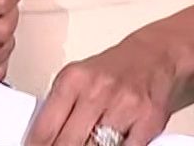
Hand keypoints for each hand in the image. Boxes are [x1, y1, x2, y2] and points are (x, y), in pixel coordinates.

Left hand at [23, 33, 179, 145]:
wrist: (153, 57)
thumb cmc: (111, 72)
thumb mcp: (76, 80)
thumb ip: (59, 108)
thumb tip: (40, 138)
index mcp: (73, 80)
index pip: (45, 128)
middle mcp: (97, 91)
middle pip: (68, 143)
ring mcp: (124, 106)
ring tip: (85, 144)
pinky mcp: (149, 120)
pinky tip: (110, 144)